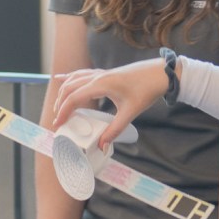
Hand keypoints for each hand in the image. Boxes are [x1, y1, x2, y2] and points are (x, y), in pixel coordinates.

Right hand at [47, 60, 171, 149]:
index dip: (63, 111)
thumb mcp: (130, 112)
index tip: (58, 124)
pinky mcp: (105, 73)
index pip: (74, 98)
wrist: (160, 73)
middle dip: (60, 104)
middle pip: (69, 88)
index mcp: (101, 85)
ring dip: (63, 92)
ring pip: (73, 79)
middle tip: (58, 120)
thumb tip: (102, 145)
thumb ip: (115, 129)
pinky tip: (61, 79)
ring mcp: (101, 73)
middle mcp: (97, 77)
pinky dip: (69, 78)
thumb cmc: (147, 90)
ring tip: (58, 106)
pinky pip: (81, 74)